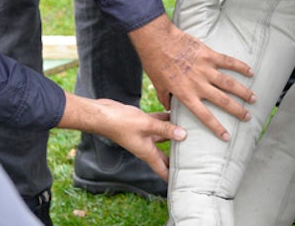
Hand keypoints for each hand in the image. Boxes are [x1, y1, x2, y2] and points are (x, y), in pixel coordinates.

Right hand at [58, 93, 186, 180]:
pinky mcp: (142, 123)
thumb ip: (165, 129)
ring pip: (164, 136)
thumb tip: (183, 135)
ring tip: (190, 132)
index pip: (161, 169)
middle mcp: (147, 145)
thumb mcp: (147, 126)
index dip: (170, 177)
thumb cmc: (121, 123)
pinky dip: (166, 119)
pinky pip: (158, 122)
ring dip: (174, 134)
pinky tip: (176, 113)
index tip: (181, 181)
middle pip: (165, 154)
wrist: (103, 114)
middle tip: (191, 157)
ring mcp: (144, 134)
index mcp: (147, 152)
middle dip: (176, 156)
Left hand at [129, 15, 256, 140]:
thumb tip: (169, 108)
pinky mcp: (209, 55)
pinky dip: (241, 67)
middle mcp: (199, 85)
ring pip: (230, 84)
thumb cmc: (155, 63)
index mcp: (186, 95)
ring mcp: (205, 69)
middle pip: (223, 101)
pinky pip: (228, 62)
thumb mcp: (158, 86)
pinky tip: (251, 72)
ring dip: (243, 92)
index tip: (227, 136)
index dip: (217, 127)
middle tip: (248, 117)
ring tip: (254, 99)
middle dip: (238, 111)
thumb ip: (166, 99)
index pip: (205, 116)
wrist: (158, 41)